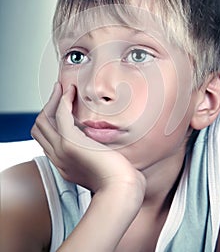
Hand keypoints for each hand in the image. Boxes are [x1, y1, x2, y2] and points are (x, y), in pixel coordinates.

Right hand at [31, 82, 145, 193]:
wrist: (121, 189)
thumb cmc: (117, 179)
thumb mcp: (100, 165)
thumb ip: (93, 153)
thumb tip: (99, 142)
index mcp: (64, 163)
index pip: (46, 137)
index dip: (51, 119)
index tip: (62, 105)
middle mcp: (57, 157)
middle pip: (40, 127)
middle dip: (48, 107)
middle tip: (59, 92)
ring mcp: (60, 150)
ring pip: (44, 119)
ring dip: (53, 100)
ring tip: (62, 88)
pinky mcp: (70, 142)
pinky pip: (59, 115)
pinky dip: (63, 100)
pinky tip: (71, 92)